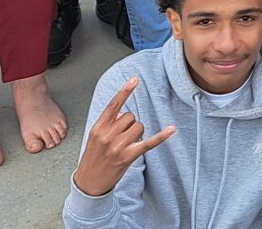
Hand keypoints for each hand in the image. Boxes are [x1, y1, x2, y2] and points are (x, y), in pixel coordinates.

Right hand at [74, 77, 176, 197]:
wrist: (89, 182)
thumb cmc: (92, 158)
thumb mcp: (94, 137)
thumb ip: (108, 123)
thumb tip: (124, 113)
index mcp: (98, 128)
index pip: (113, 105)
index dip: (125, 91)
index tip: (135, 79)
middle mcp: (108, 135)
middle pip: (130, 116)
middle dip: (129, 124)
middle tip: (121, 137)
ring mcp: (119, 146)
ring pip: (139, 126)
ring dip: (137, 133)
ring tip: (126, 144)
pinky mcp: (129, 156)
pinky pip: (149, 142)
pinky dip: (161, 136)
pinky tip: (171, 129)